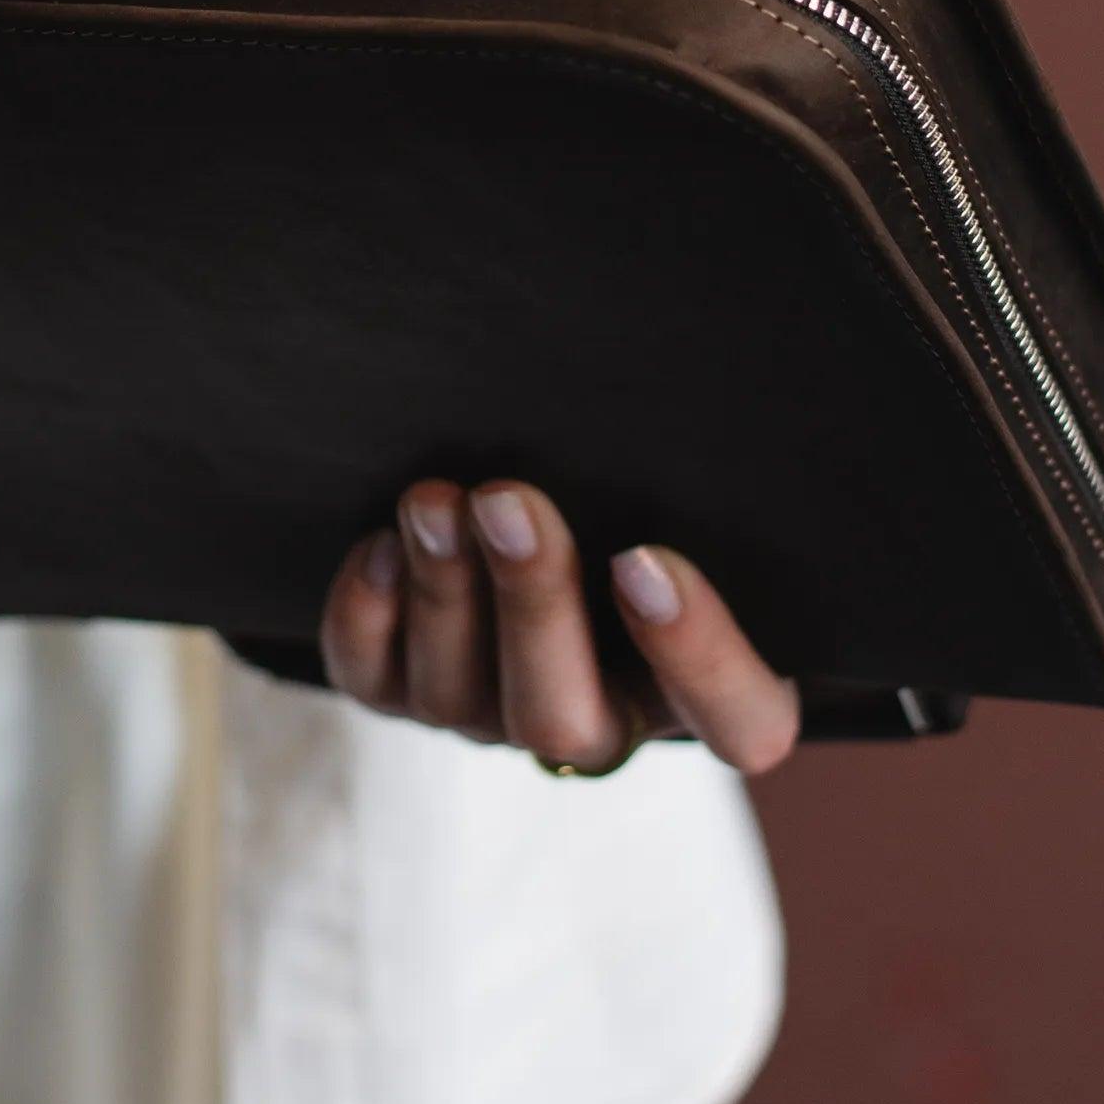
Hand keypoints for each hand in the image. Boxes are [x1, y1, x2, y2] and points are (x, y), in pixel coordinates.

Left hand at [318, 478, 799, 777]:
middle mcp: (598, 722)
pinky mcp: (409, 690)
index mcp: (708, 693)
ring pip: (459, 698)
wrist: (563, 503)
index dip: (698, 655)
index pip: (735, 719)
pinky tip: (380, 543)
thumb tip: (732, 381)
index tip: (647, 559)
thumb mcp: (702, 498)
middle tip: (508, 502)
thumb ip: (706, 482)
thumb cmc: (658, 498)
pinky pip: (375, 682)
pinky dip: (367, 617)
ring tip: (433, 501)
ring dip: (443, 592)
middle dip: (530, 603)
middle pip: (564, 719)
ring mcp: (493, 716)